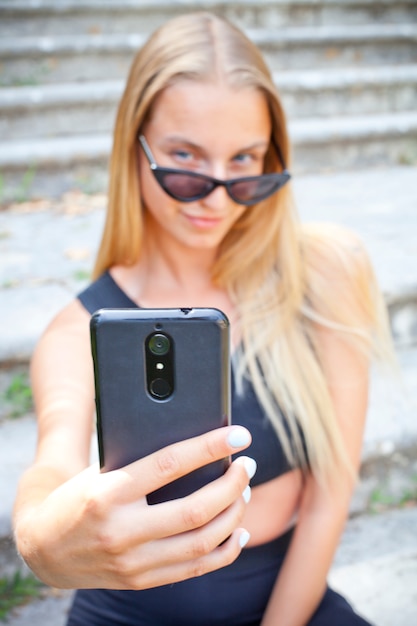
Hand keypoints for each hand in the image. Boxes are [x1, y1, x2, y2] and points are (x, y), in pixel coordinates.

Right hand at [15, 426, 254, 589]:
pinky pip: (195, 568)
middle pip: (195, 509)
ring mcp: (132, 562)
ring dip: (234, 514)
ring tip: (244, 492)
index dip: (209, 446)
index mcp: (107, 493)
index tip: (238, 434)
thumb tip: (198, 449)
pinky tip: (239, 531)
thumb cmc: (76, 497)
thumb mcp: (100, 471)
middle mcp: (121, 531)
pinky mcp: (141, 581)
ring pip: (202, 542)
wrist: (43, 547)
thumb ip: (141, 464)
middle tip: (247, 465)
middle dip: (233, 484)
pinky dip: (225, 550)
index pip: (169, 464)